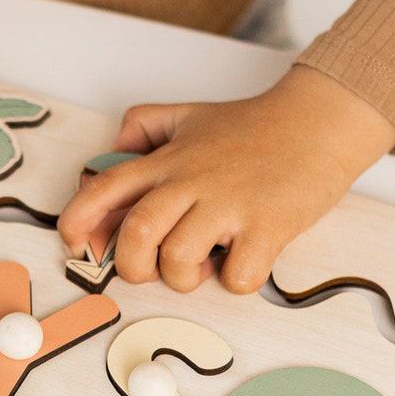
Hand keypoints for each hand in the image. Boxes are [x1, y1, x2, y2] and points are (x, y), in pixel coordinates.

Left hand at [56, 66, 394, 294]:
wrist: (319, 122)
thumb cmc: (256, 126)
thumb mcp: (190, 114)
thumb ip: (145, 128)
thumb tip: (111, 154)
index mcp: (168, 160)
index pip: (104, 189)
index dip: (78, 222)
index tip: (76, 245)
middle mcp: (191, 181)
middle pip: (136, 235)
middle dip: (133, 267)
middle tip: (152, 269)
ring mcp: (229, 204)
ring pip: (178, 261)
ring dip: (184, 279)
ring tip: (203, 265)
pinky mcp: (268, 225)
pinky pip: (236, 276)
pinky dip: (235, 281)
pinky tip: (244, 260)